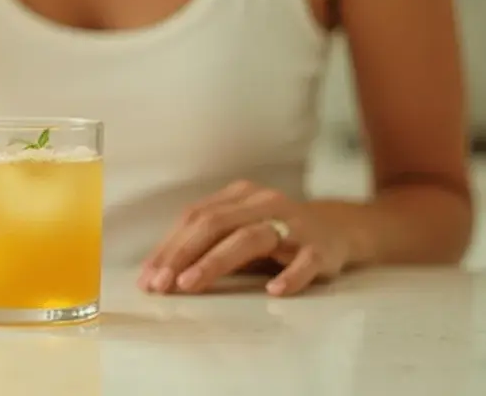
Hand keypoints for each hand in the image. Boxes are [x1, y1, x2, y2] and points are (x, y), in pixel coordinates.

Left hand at [139, 181, 350, 296]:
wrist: (338, 230)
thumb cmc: (275, 235)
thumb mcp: (238, 232)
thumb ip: (205, 244)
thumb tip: (158, 273)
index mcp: (238, 196)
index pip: (195, 217)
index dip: (168, 246)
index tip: (147, 276)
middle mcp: (263, 203)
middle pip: (216, 224)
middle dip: (183, 254)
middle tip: (162, 284)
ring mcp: (294, 224)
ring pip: (251, 238)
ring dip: (216, 261)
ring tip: (191, 284)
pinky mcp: (321, 248)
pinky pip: (305, 261)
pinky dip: (290, 276)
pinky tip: (273, 291)